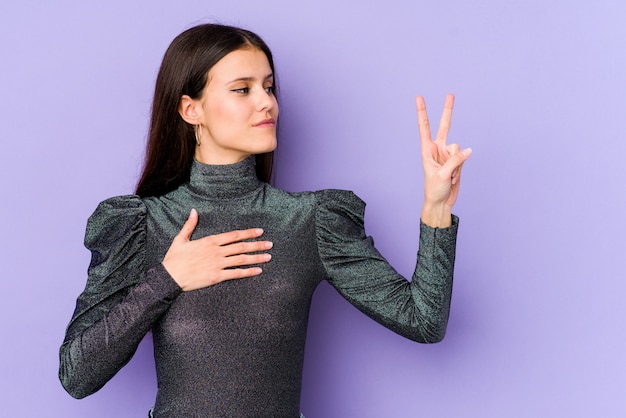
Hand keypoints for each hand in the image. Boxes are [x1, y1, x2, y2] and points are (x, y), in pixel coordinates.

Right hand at [162, 209, 272, 290]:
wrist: (169, 277)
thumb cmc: (174, 259)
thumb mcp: (181, 239)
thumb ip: (190, 225)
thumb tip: (194, 211)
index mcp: (210, 241)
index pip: (234, 235)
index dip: (248, 233)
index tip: (259, 231)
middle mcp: (216, 251)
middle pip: (241, 246)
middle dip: (257, 244)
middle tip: (270, 244)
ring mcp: (217, 264)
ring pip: (241, 260)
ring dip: (256, 258)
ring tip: (268, 256)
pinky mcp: (217, 277)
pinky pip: (236, 274)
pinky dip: (248, 272)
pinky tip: (258, 271)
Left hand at [416, 94, 471, 226]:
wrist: (441, 202)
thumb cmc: (434, 189)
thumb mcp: (441, 174)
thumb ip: (455, 160)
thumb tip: (468, 150)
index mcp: (426, 150)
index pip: (424, 127)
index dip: (422, 112)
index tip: (419, 98)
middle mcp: (437, 149)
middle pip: (444, 126)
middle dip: (448, 110)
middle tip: (450, 94)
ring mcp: (448, 154)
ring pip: (459, 148)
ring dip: (456, 164)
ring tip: (448, 176)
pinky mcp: (457, 160)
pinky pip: (464, 158)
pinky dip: (460, 169)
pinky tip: (453, 177)